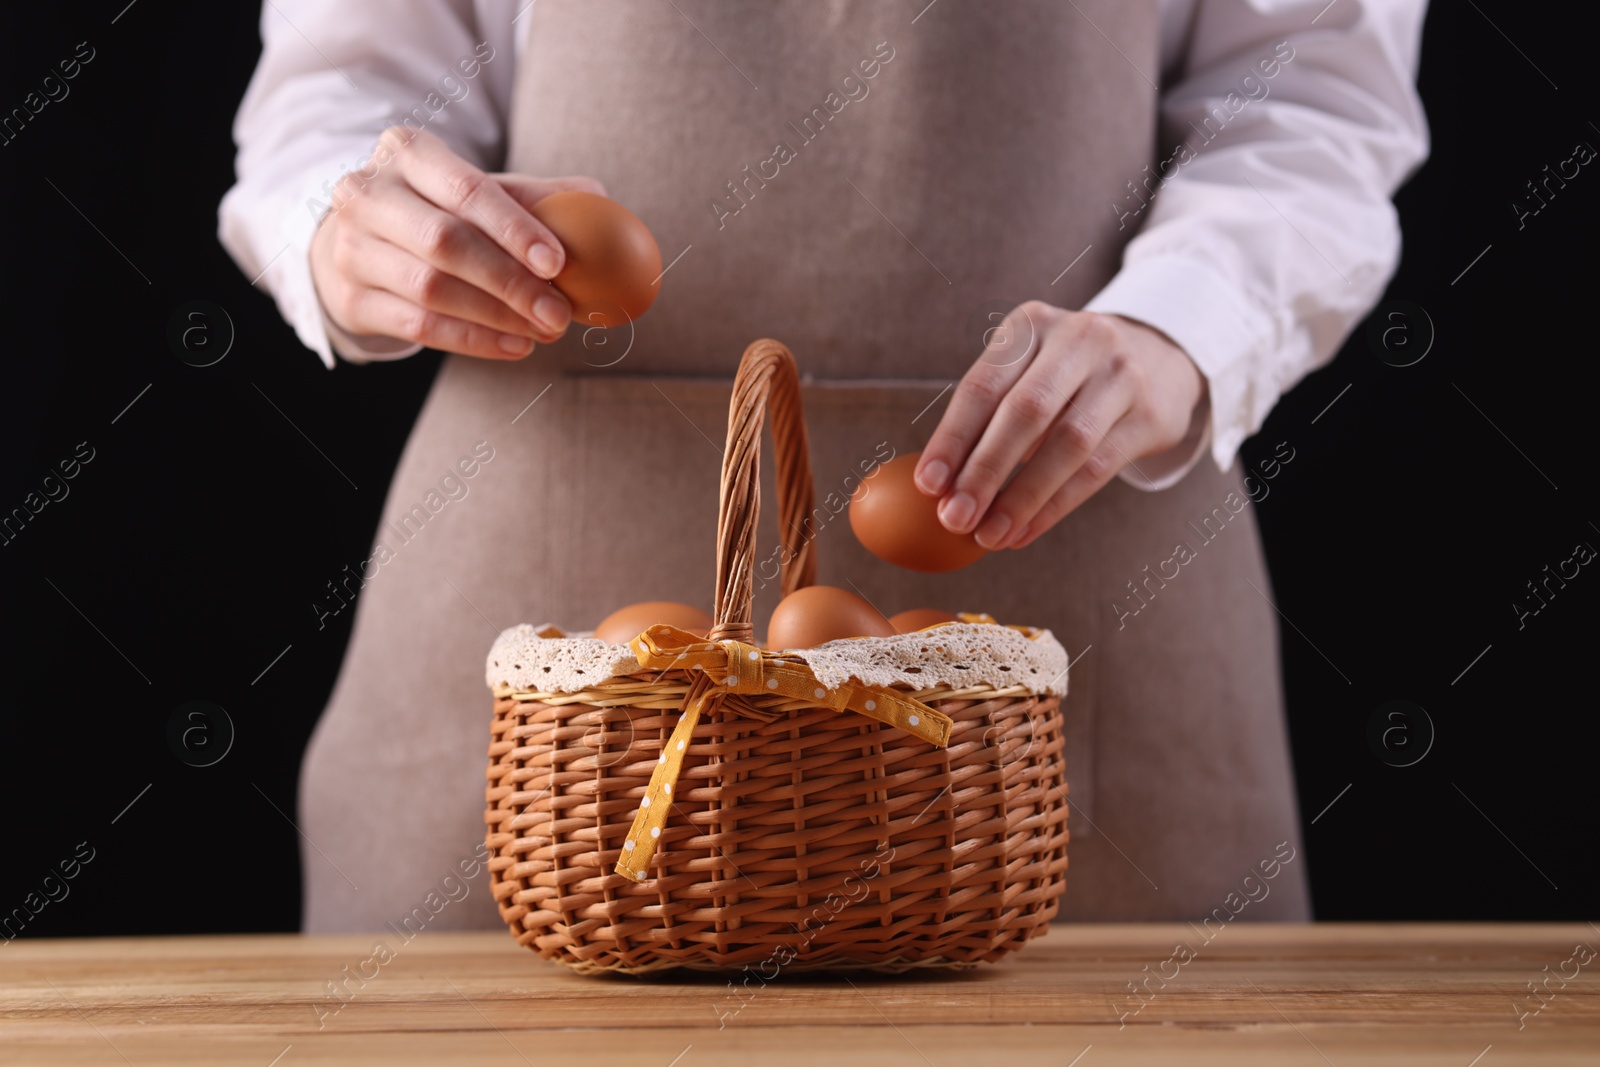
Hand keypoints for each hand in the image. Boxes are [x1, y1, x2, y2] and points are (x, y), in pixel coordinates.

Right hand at [309, 126, 605, 359]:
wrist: (359, 241)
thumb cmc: (437, 210)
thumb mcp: (478, 191)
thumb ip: (536, 195)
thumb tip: (598, 199)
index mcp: (406, 152)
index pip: (467, 190)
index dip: (515, 228)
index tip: (558, 263)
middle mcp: (367, 194)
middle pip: (447, 243)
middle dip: (511, 283)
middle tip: (559, 313)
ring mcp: (351, 248)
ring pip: (432, 290)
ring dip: (498, 317)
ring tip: (545, 330)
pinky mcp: (351, 299)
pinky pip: (420, 326)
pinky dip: (474, 340)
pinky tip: (515, 346)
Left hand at [914, 303, 1206, 548]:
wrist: (1161, 355)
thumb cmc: (1069, 373)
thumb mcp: (1030, 368)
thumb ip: (989, 414)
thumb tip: (940, 485)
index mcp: (1033, 324)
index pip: (983, 386)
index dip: (952, 438)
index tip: (927, 485)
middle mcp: (1081, 339)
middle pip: (1024, 413)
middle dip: (984, 472)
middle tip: (955, 518)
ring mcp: (1122, 375)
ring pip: (1065, 445)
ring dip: (1021, 498)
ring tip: (990, 535)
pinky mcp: (1150, 415)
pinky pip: (1097, 470)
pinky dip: (1055, 506)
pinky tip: (1025, 531)